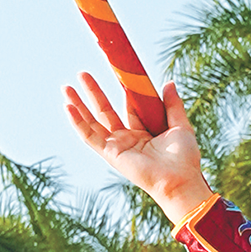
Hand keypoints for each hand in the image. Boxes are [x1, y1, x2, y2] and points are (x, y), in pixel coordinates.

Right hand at [64, 74, 211, 228]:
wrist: (179, 179)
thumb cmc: (184, 158)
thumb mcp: (181, 126)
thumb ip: (174, 105)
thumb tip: (168, 82)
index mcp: (145, 134)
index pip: (130, 108)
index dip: (124, 90)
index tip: (119, 71)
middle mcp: (129, 140)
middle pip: (106, 112)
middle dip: (93, 93)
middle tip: (82, 74)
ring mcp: (118, 147)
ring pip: (93, 122)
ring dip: (79, 105)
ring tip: (66, 87)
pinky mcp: (111, 154)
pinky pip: (90, 137)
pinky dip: (78, 123)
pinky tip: (68, 107)